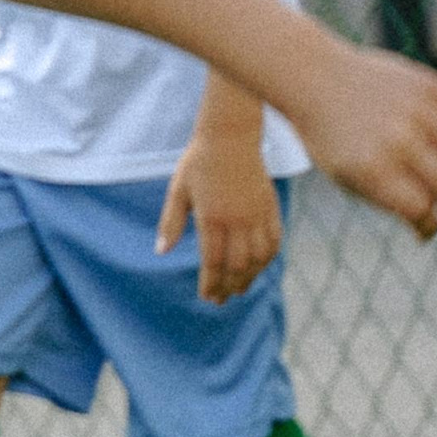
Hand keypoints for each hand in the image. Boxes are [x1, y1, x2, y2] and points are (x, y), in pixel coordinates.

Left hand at [158, 126, 285, 302]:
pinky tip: (259, 267)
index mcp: (212, 217)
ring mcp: (257, 214)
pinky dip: (268, 259)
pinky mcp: (270, 207)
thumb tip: (161, 252)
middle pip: (237, 265)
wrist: (230, 136)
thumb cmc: (199, 162)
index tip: (207, 297)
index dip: (211, 283)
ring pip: (259, 257)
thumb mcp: (178, 191)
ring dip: (250, 277)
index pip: (213, 261)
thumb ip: (171, 222)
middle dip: (229, 286)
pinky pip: (274, 240)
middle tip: (221, 301)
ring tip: (239, 290)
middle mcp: (238, 219)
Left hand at [287, 43, 436, 242]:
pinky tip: (436, 144)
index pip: (420, 211)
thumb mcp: (345, 176)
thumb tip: (427, 219)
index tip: (424, 227)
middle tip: (436, 200)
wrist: (316, 78)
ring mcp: (418, 113)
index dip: (426, 226)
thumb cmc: (329, 136)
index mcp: (374, 171)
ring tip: (433, 172)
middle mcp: (400, 143)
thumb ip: (386, 198)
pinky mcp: (429, 87)